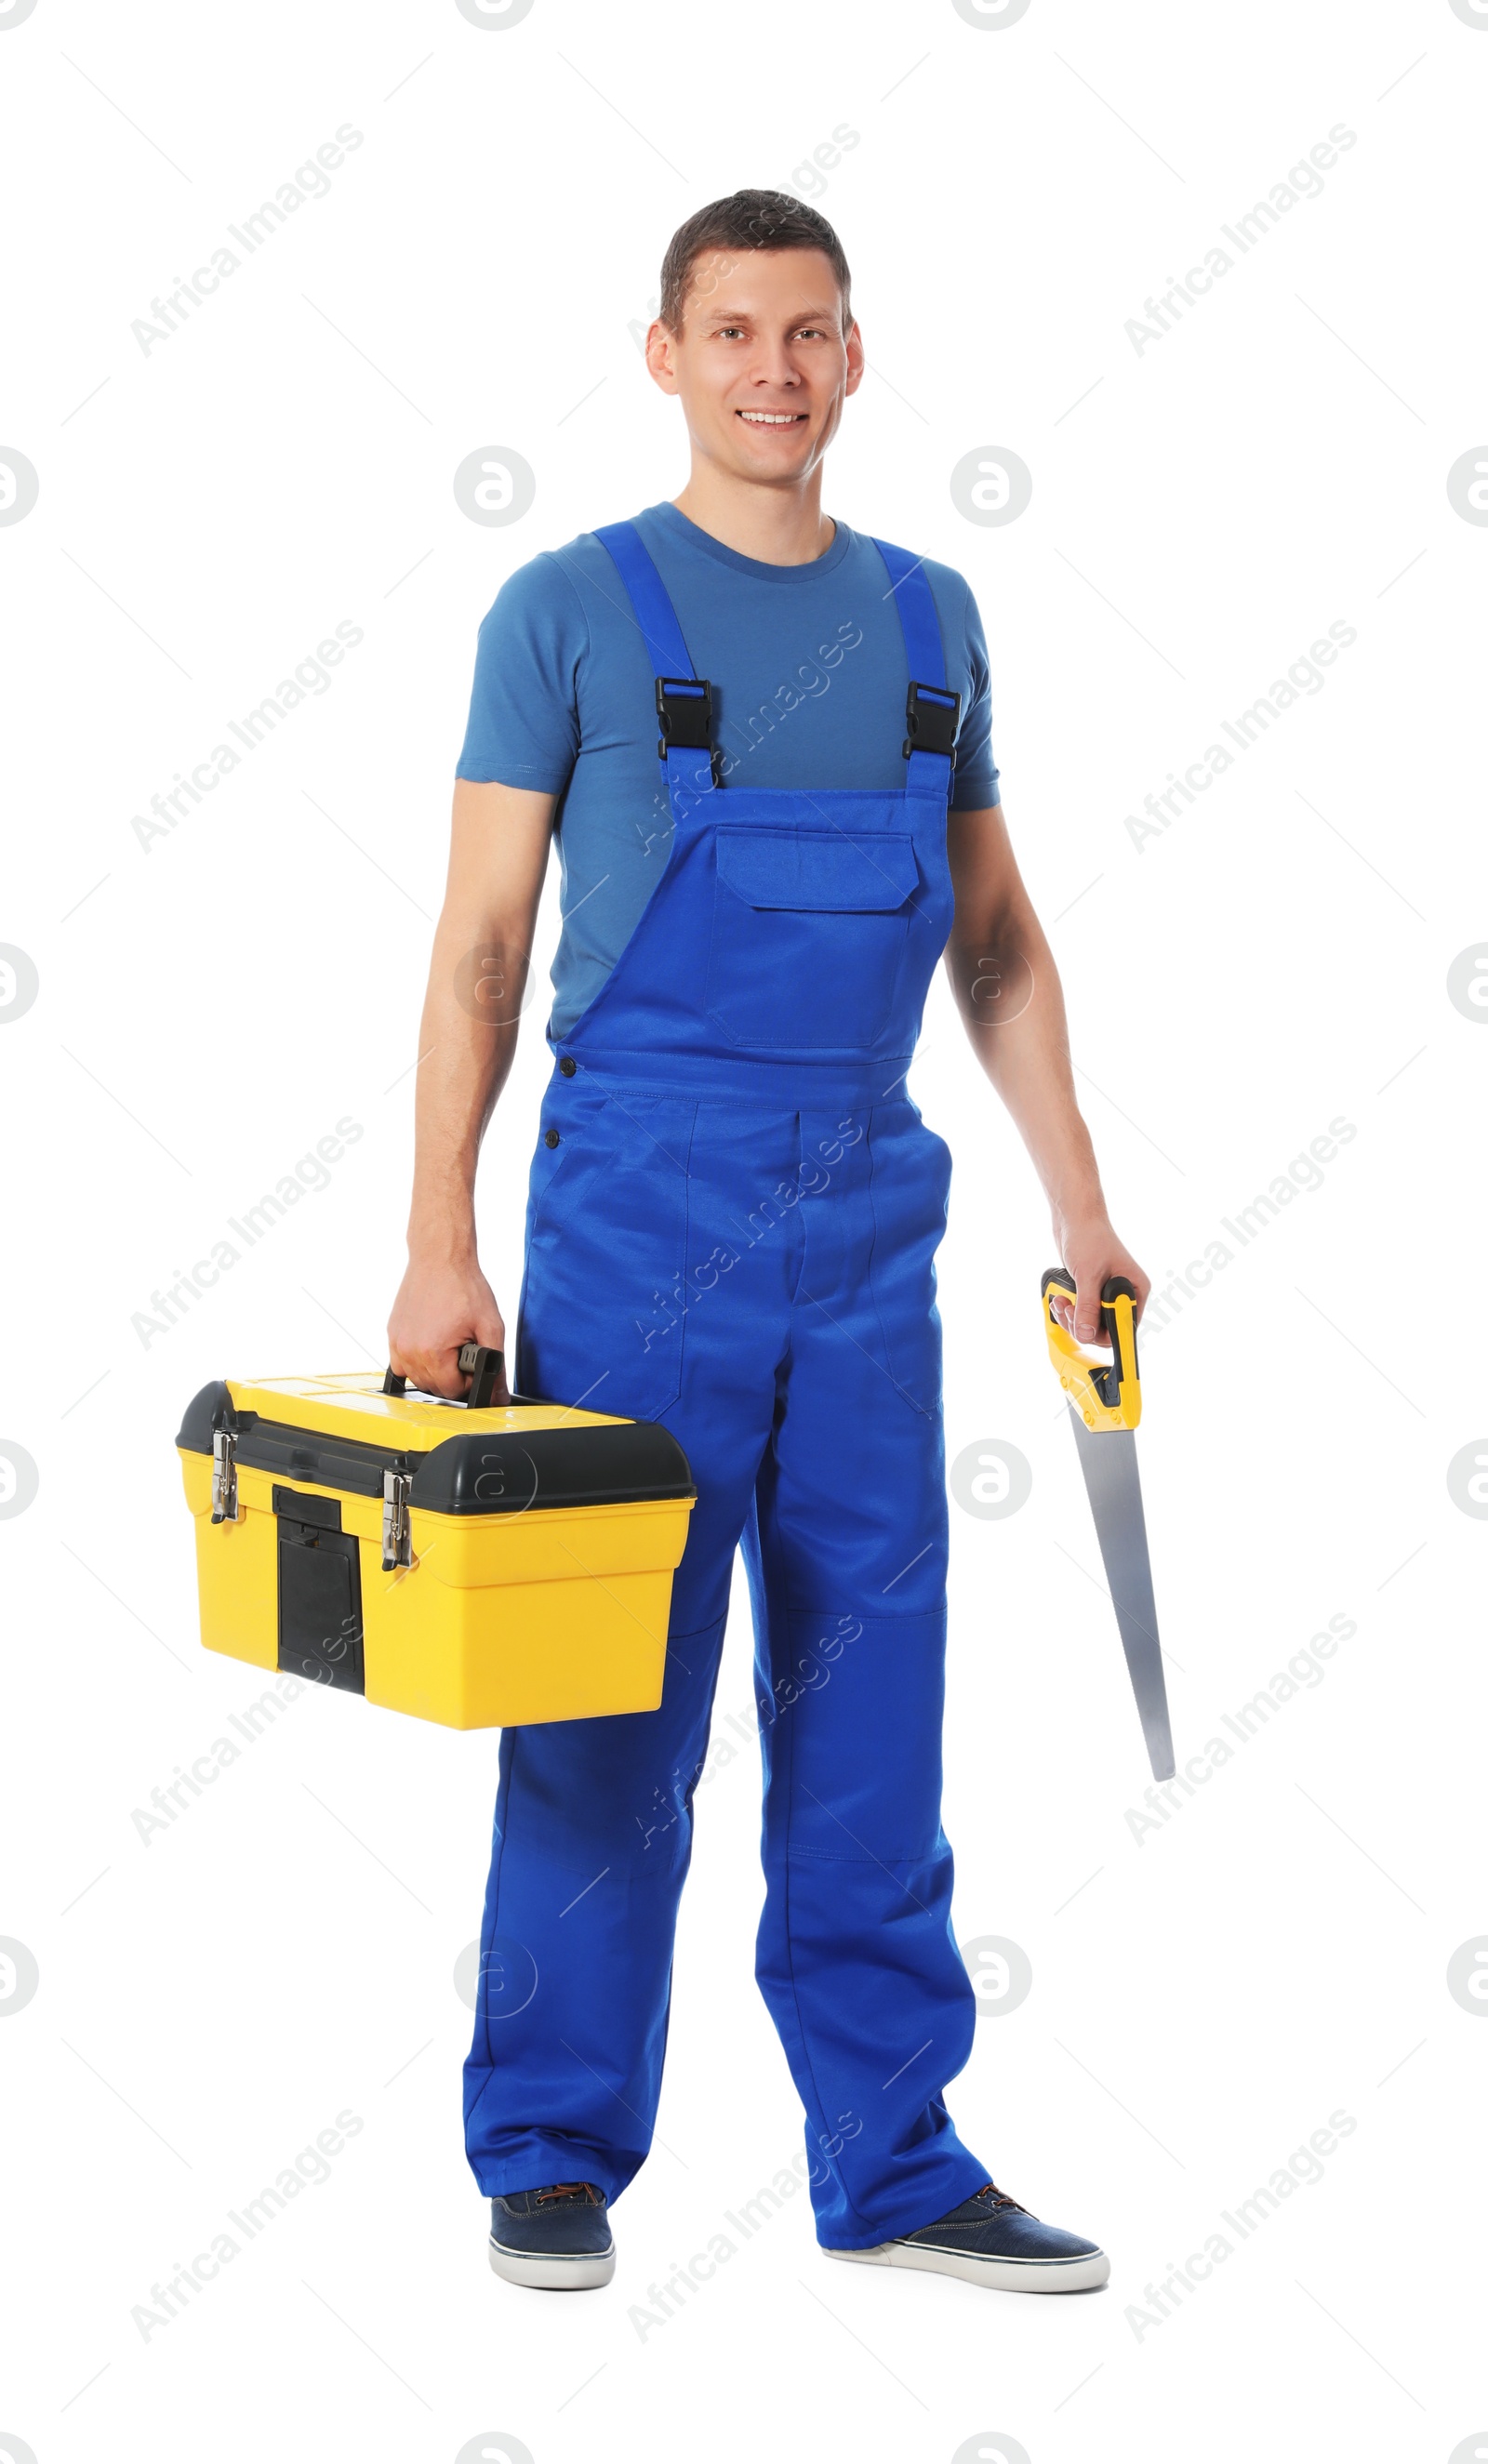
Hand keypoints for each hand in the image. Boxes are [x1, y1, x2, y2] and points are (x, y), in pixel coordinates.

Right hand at [387, 1255, 508, 1401]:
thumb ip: (496, 1364)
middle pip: (434, 1388)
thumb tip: (498, 1395)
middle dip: (453, 1377)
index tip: (475, 1362)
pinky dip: (417, 1362)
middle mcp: (410, 1351)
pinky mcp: (392, 1335)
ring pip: (417, 1379)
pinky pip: (401, 1365)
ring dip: (435, 1372)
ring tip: (449, 1346)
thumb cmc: (464, 1286)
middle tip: (465, 1350)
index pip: (453, 1391)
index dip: (470, 1382)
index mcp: (434, 1352)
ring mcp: (397, 1343)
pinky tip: (432, 1346)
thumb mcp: (490, 1326)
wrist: (439, 1258)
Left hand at [1049, 1213, 1149, 1347]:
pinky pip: (1081, 1314)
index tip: (1088, 1334)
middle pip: (1106, 1330)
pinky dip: (1068, 1312)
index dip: (1107, 1334)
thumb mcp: (1088, 1275)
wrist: (1074, 1219)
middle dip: (1083, 1325)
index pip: (1126, 1327)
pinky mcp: (1091, 1294)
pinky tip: (1060, 1299)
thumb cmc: (1089, 1237)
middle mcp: (1123, 1296)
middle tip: (1069, 1311)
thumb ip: (1088, 1307)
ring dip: (1072, 1319)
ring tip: (1061, 1303)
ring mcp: (1106, 1296)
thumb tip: (1087, 1334)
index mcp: (1135, 1290)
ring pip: (1090, 1324)